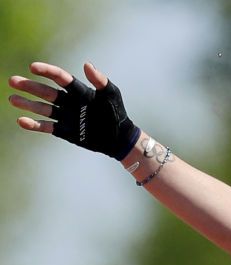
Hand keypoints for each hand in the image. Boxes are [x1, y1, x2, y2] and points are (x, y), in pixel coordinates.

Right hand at [9, 62, 139, 159]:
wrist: (119, 137)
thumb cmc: (117, 112)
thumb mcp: (112, 95)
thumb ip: (100, 80)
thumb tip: (86, 64)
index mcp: (79, 90)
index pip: (60, 78)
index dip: (47, 71)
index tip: (33, 67)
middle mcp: (68, 102)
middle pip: (46, 92)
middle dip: (30, 86)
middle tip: (13, 81)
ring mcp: (65, 116)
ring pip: (43, 108)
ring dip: (27, 104)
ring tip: (12, 98)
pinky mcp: (64, 130)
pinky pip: (46, 126)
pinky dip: (34, 124)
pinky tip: (21, 120)